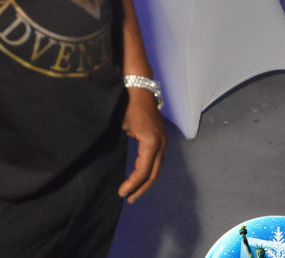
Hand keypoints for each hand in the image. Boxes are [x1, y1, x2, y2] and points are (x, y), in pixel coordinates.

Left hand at [119, 87, 166, 202]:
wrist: (139, 86)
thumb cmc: (127, 104)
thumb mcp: (122, 125)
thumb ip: (123, 145)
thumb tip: (121, 163)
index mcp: (151, 142)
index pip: (143, 171)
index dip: (132, 184)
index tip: (122, 193)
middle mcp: (161, 143)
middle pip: (153, 173)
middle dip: (141, 188)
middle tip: (128, 198)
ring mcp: (163, 140)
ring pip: (156, 167)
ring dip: (145, 180)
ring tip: (133, 191)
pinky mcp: (161, 137)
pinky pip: (156, 159)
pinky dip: (148, 169)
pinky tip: (139, 176)